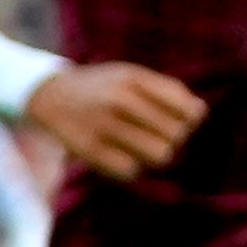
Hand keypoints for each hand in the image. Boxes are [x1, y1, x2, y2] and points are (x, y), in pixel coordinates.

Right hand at [24, 62, 205, 183]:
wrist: (46, 96)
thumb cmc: (101, 88)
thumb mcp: (131, 76)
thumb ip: (166, 90)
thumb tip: (199, 113)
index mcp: (135, 79)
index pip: (189, 110)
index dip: (189, 120)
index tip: (175, 119)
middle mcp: (120, 100)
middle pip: (177, 135)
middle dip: (171, 138)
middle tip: (152, 133)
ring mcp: (103, 125)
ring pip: (160, 155)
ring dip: (154, 154)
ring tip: (140, 146)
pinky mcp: (88, 150)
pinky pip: (131, 170)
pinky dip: (129, 166)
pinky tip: (118, 155)